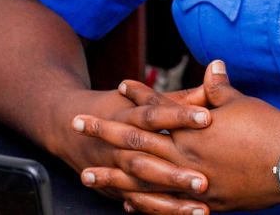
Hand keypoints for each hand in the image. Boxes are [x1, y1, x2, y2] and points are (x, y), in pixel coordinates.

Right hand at [67, 81, 215, 212]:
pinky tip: (184, 214)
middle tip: (203, 181)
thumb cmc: (118, 107)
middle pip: (146, 158)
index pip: (154, 115)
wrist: (68, 123)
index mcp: (127, 115)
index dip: (179, 115)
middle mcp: (118, 144)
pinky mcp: (116, 188)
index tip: (207, 117)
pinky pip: (139, 202)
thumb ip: (177, 97)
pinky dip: (160, 209)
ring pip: (141, 185)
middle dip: (173, 172)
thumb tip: (211, 79)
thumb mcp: (141, 98)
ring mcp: (114, 168)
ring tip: (201, 207)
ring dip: (170, 199)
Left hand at [92, 61, 279, 211]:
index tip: (117, 88)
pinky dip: (144, 204)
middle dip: (105, 134)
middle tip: (78, 125)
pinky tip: (127, 203)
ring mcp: (192, 184)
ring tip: (88, 174)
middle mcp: (186, 156)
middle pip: (137, 144)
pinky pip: (165, 208)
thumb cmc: (269, 129)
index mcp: (194, 129)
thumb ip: (219, 89)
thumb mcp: (241, 103)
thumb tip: (213, 65)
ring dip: (113, 176)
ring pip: (142, 181)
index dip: (136, 98)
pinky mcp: (205, 205)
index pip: (157, 110)